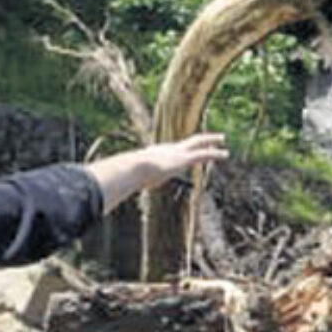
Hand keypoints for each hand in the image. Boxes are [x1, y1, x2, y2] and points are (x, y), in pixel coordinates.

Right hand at [87, 132, 230, 212]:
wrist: (133, 168)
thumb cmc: (128, 176)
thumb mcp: (126, 181)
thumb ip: (120, 186)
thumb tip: (105, 195)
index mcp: (154, 154)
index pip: (168, 150)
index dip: (176, 150)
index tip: (181, 150)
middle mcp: (167, 149)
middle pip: (187, 141)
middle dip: (198, 138)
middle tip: (208, 136)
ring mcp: (176, 152)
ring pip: (199, 143)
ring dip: (212, 141)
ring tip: (223, 140)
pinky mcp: (184, 158)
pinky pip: (204, 154)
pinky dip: (216, 153)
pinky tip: (226, 153)